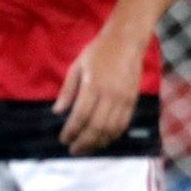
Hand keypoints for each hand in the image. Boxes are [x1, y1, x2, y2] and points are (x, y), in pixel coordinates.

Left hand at [55, 32, 146, 155]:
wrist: (127, 41)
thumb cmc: (99, 51)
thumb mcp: (77, 66)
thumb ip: (67, 90)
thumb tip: (57, 111)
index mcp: (93, 85)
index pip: (80, 115)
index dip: (71, 131)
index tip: (63, 139)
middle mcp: (110, 94)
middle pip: (96, 127)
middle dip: (84, 142)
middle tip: (73, 150)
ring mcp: (124, 99)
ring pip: (111, 128)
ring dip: (98, 142)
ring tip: (87, 148)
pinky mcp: (133, 100)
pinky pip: (124, 123)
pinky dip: (113, 135)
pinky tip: (104, 140)